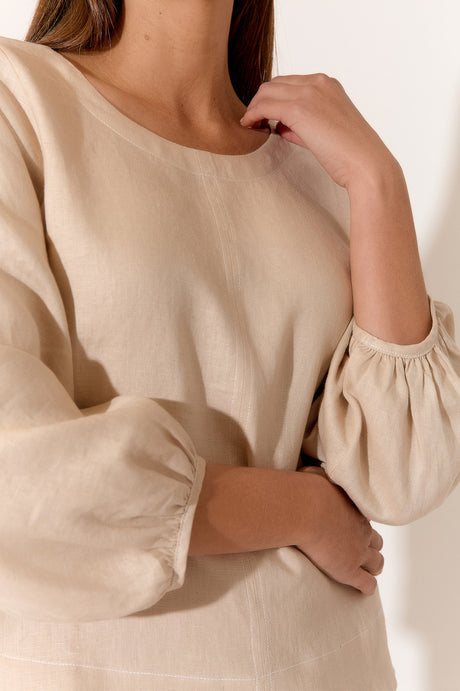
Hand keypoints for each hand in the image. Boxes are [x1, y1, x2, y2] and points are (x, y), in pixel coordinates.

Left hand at [239, 73, 395, 188]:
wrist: (366, 164)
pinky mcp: (299, 108)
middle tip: (253, 120)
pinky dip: (253, 114)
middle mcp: (318, 82)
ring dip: (254, 107)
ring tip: (251, 125)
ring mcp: (309, 93)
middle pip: (275, 83)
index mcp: (328, 85)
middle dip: (260, 101)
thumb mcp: (326, 131)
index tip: (265, 116)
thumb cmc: (350, 155)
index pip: (290, 83)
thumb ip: (303, 124)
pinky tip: (250, 126)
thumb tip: (280, 126)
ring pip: (267, 91)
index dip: (274, 99)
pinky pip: (266, 105)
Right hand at [296, 465, 383, 594]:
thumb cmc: (307, 489)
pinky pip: (366, 583)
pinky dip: (366, 586)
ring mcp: (358, 551)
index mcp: (355, 508)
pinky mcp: (349, 570)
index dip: (358, 525)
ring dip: (372, 566)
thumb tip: (314, 471)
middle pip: (376, 542)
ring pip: (377, 563)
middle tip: (359, 549)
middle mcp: (362, 530)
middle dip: (370, 546)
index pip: (365, 519)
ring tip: (364, 570)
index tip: (349, 526)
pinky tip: (362, 588)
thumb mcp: (315, 474)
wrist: (305, 509)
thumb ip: (319, 474)